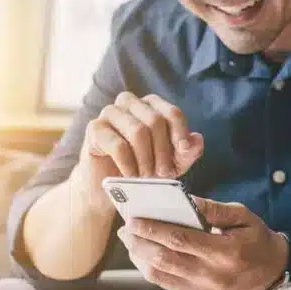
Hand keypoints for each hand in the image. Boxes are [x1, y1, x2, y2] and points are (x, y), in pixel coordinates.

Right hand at [76, 92, 203, 205]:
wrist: (107, 186)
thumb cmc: (141, 168)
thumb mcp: (171, 163)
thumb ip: (186, 152)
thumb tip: (196, 140)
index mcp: (150, 104)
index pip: (172, 112)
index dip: (180, 133)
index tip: (183, 153)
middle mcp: (129, 102)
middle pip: (155, 121)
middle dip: (163, 151)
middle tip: (163, 173)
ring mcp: (109, 113)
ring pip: (138, 131)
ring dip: (146, 159)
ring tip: (146, 176)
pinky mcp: (94, 129)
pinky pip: (118, 145)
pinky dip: (129, 165)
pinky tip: (131, 176)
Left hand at [117, 196, 287, 289]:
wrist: (276, 275)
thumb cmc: (258, 240)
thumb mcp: (242, 216)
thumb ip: (212, 209)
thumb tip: (183, 200)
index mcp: (225, 252)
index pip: (179, 240)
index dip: (153, 229)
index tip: (134, 218)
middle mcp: (212, 275)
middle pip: (164, 259)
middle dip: (140, 242)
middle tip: (126, 228)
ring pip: (161, 275)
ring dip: (140, 257)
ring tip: (130, 240)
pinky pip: (167, 285)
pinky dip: (150, 270)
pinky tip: (143, 256)